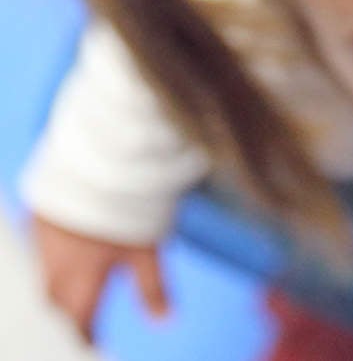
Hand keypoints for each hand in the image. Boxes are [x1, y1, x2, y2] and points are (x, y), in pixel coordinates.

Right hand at [31, 215, 168, 342]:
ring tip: (72, 295)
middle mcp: (54, 264)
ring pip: (44, 277)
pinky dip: (48, 263)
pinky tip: (62, 259)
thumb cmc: (126, 207)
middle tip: (80, 325)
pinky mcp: (38, 219)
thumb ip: (152, 287)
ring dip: (57, 291)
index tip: (92, 344)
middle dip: (66, 317)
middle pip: (54, 303)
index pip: (77, 321)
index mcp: (79, 277)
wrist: (98, 161)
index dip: (85, 335)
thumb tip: (164, 320)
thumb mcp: (146, 251)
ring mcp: (42, 240)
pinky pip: (37, 252)